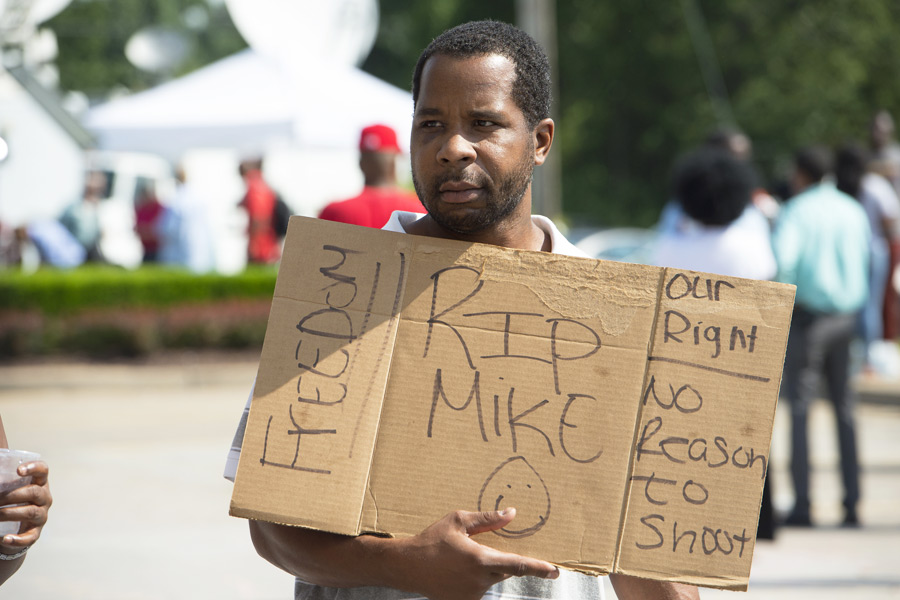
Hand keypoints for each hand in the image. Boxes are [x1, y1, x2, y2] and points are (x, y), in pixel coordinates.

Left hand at [0, 461, 50, 549]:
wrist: (11, 529)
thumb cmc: (8, 502)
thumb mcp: (7, 489)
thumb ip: (0, 481)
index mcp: (39, 483)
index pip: (43, 470)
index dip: (34, 468)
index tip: (18, 471)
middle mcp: (44, 498)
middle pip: (34, 492)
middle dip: (12, 495)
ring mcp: (42, 516)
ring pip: (30, 512)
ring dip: (9, 513)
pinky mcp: (35, 533)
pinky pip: (29, 537)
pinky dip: (17, 539)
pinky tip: (4, 539)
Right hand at [393, 508, 559, 599]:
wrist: (408, 566)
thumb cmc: (433, 540)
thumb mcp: (459, 521)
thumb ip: (488, 519)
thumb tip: (512, 514)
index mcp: (481, 559)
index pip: (518, 564)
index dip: (538, 568)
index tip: (555, 571)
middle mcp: (480, 580)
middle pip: (504, 570)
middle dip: (498, 559)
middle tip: (476, 549)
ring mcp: (472, 595)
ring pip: (491, 580)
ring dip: (483, 569)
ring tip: (458, 559)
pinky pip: (478, 589)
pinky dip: (473, 579)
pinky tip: (455, 571)